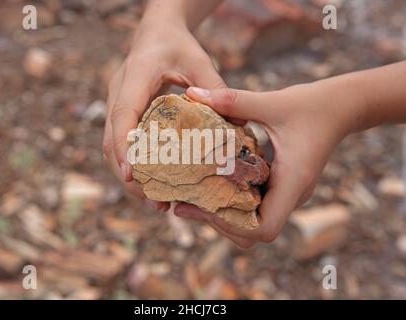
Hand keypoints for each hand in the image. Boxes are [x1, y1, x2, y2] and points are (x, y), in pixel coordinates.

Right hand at [103, 20, 225, 210]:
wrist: (156, 32)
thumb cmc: (178, 43)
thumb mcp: (200, 61)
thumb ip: (217, 90)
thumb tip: (239, 130)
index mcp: (136, 75)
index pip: (123, 114)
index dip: (124, 145)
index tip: (132, 174)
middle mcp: (118, 91)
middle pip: (110, 139)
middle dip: (127, 173)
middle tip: (152, 200)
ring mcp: (115, 102)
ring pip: (109, 145)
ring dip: (127, 175)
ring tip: (153, 200)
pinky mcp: (120, 112)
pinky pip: (119, 142)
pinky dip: (131, 164)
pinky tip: (152, 181)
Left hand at [175, 81, 359, 247]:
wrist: (340, 108)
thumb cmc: (312, 105)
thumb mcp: (272, 101)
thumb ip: (232, 100)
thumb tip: (192, 93)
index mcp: (292, 182)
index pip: (264, 228)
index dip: (232, 225)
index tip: (203, 207)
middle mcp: (291, 195)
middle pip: (251, 232)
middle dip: (218, 222)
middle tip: (185, 205)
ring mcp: (287, 193)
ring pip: (252, 222)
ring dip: (223, 214)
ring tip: (192, 197)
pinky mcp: (282, 186)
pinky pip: (255, 205)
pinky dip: (232, 201)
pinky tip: (211, 182)